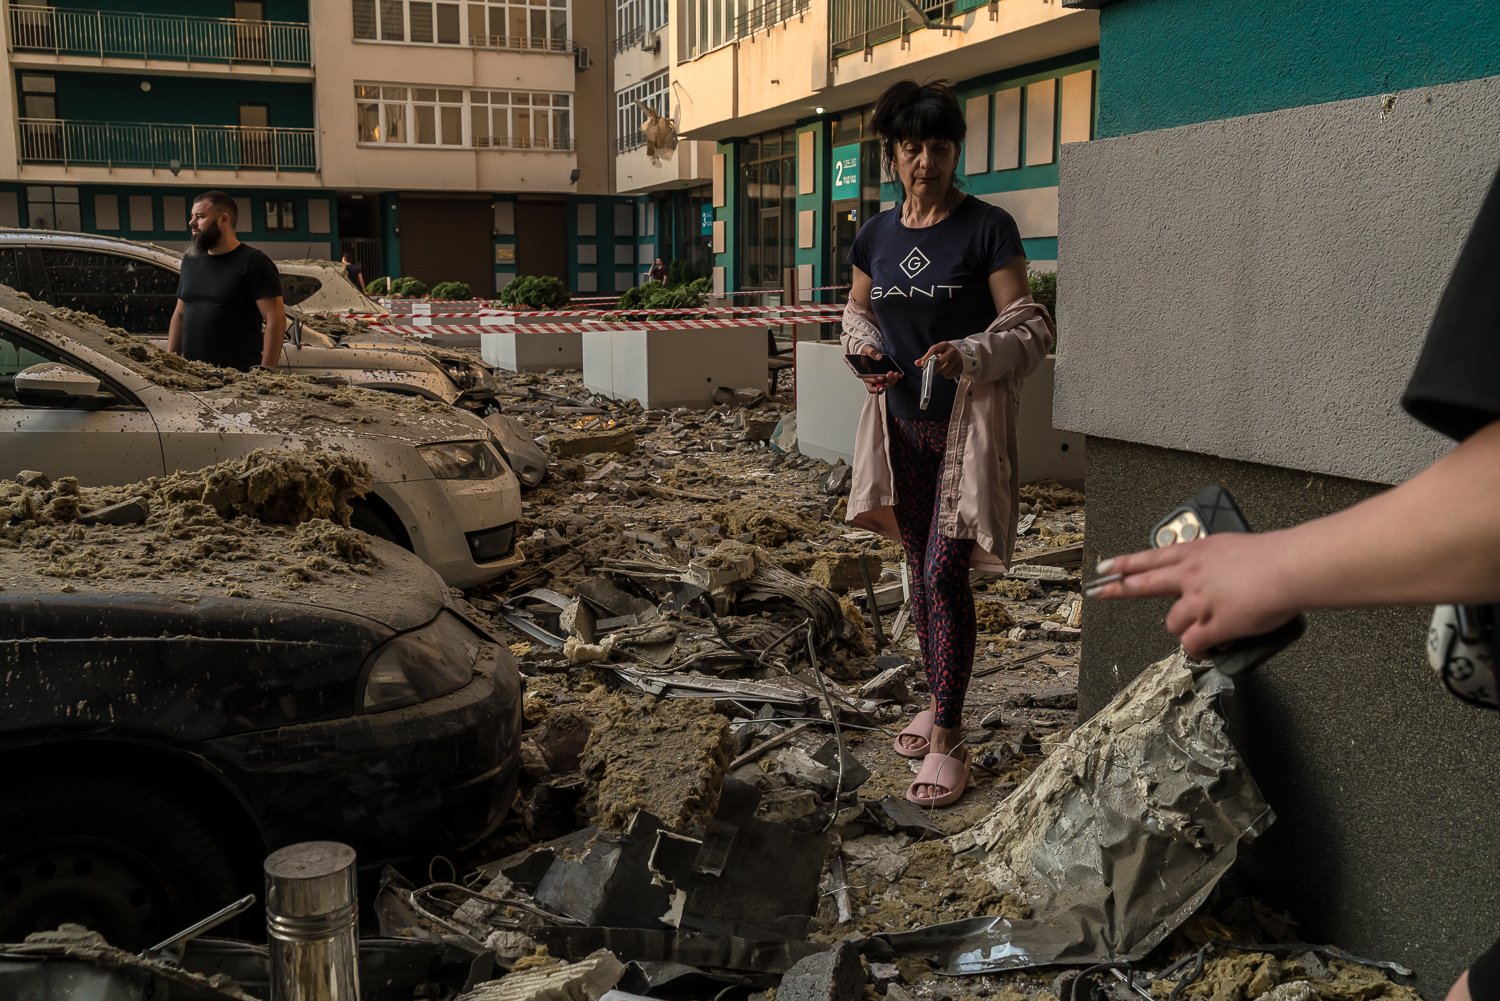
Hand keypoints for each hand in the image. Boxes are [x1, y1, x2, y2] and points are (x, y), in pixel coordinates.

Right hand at [854, 346, 902, 394]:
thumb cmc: (866, 353)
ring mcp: (879, 379)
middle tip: (889, 374)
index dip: (875, 382)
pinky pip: (891, 380)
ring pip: (886, 384)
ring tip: (895, 373)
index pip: (869, 385)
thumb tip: (878, 357)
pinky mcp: (885, 376)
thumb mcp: (866, 349)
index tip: (880, 378)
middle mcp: (872, 380)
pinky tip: (898, 374)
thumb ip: (871, 352)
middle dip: (885, 382)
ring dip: (891, 380)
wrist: (870, 352)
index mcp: (865, 376)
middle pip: (879, 386)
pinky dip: (895, 378)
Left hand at [916, 341, 961, 378]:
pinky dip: (946, 375)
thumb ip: (926, 358)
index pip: (934, 349)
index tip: (923, 364)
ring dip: (940, 372)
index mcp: (944, 345)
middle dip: (933, 368)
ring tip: (941, 368)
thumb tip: (917, 363)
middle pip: (940, 361)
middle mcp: (952, 351)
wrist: (961, 355)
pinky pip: (949, 375)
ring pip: (944, 370)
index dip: (927, 357)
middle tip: (929, 372)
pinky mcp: (960, 367)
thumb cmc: (945, 353)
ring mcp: (957, 359)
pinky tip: (947, 371)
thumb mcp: (937, 352)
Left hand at [1086, 532, 1299, 658]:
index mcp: (1196, 553)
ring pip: (1173, 622)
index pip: (1152, 557)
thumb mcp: (1234, 548)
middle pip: (1144, 584)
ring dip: (1185, 629)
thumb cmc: (1274, 556)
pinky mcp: (1212, 624)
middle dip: (1118, 590)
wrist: (1289, 568)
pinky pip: (1193, 644)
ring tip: (1202, 631)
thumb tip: (1218, 573)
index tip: (1104, 567)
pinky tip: (1206, 650)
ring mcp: (1198, 601)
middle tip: (1097, 593)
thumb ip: (1218, 562)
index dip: (1126, 564)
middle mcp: (1190, 576)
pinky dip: (1198, 650)